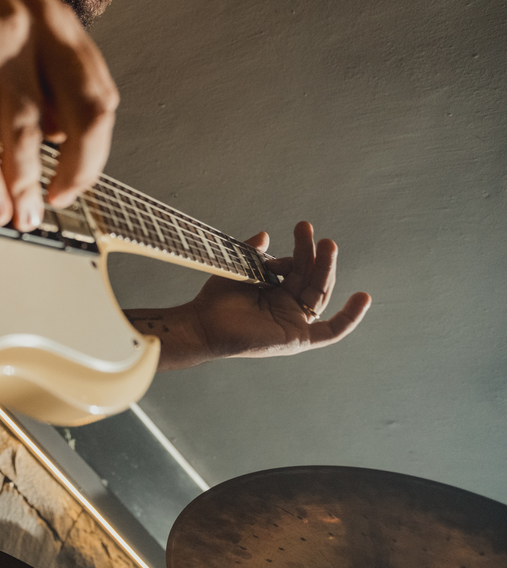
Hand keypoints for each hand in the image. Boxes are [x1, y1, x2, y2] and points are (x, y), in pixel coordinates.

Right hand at [0, 0, 117, 230]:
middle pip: (77, 118)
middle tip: (51, 207)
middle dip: (70, 173)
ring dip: (23, 183)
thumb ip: (31, 57)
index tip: (76, 180)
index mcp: (56, 17)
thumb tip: (44, 124)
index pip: (97, 96)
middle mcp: (37, 29)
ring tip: (18, 218)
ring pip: (24, 129)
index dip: (93, 149)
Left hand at [129, 221, 370, 370]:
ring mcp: (295, 322)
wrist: (203, 324)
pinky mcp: (298, 339)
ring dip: (325, 267)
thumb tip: (266, 234)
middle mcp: (288, 307)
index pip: (299, 269)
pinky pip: (331, 331)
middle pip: (311, 277)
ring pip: (319, 292)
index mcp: (276, 291)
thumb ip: (254, 252)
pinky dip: (350, 317)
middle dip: (312, 253)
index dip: (296, 253)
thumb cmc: (216, 300)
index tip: (284, 239)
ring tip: (326, 244)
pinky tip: (364, 297)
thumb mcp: (239, 268)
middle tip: (306, 228)